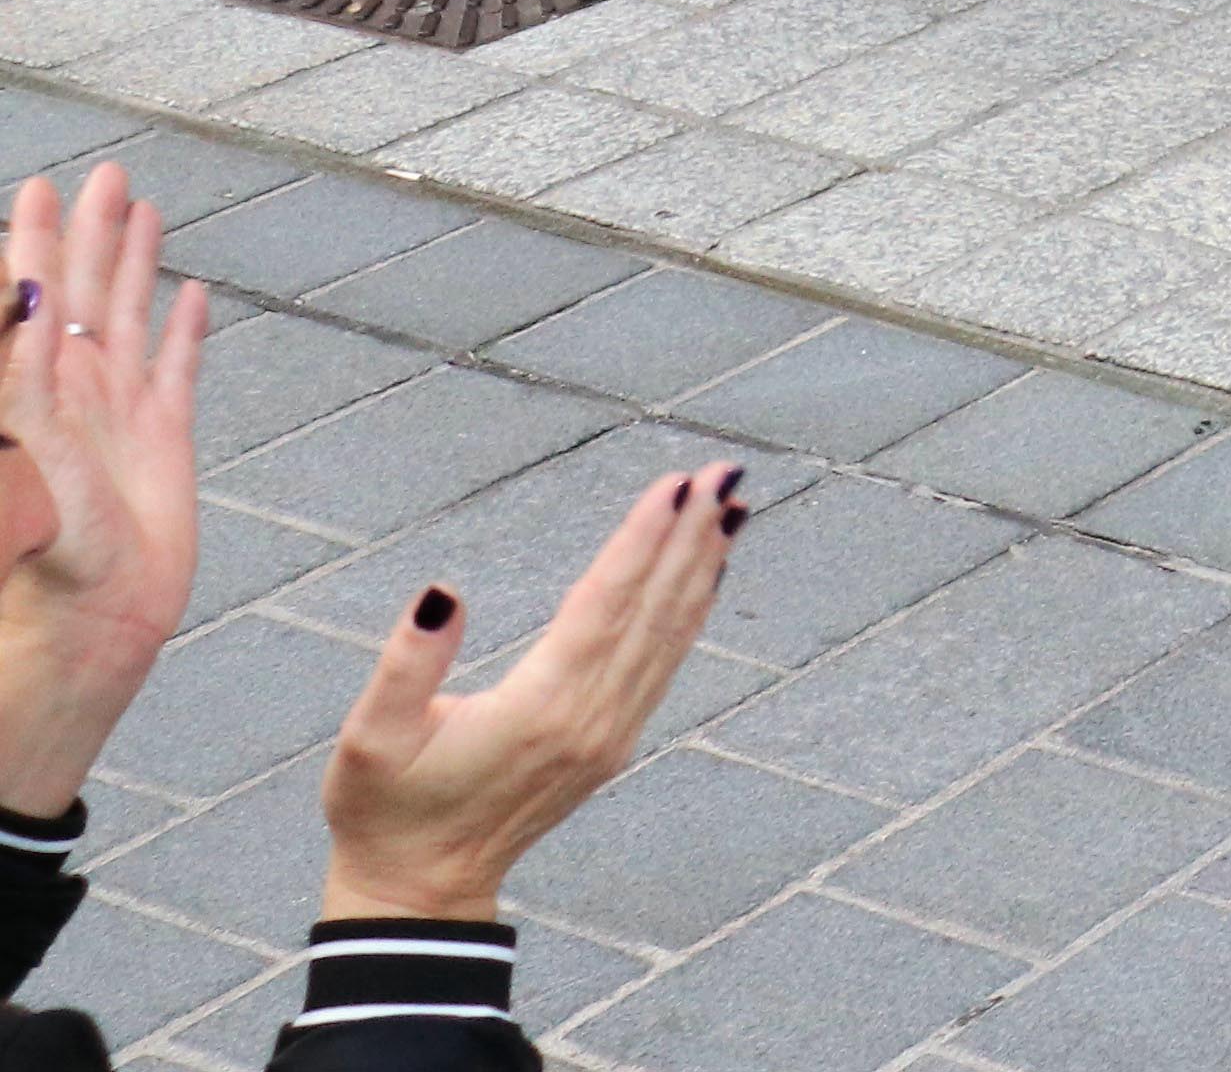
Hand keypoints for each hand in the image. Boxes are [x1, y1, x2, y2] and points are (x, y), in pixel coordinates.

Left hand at [0, 166, 209, 819]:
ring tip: (139, 208)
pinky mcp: (163, 444)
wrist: (89, 633)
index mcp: (38, 394)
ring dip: (131, 263)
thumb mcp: (24, 479)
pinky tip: (190, 295)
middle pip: (78, 296)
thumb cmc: (42, 572)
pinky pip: (176, 370)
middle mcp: (75, 395)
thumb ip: (23, 400)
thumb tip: (20, 315)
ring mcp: (120, 416)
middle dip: (84, 235)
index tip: (36, 193)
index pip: (27, 304)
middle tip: (95, 177)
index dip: (30, 248)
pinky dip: (184, 330)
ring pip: (126, 318)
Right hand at [317, 462, 742, 925]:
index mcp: (539, 709)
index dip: (642, 539)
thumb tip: (443, 592)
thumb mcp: (369, 739)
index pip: (605, 604)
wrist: (418, 890)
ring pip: (669, 635)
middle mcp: (591, 720)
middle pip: (653, 610)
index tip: (677, 484)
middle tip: (725, 469)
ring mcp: (610, 736)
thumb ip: (406, 664)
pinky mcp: (612, 746)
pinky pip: (663, 665)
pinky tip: (704, 575)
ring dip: (701, 567)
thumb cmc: (383, 810)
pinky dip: (689, 613)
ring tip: (731, 506)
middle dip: (690, 535)